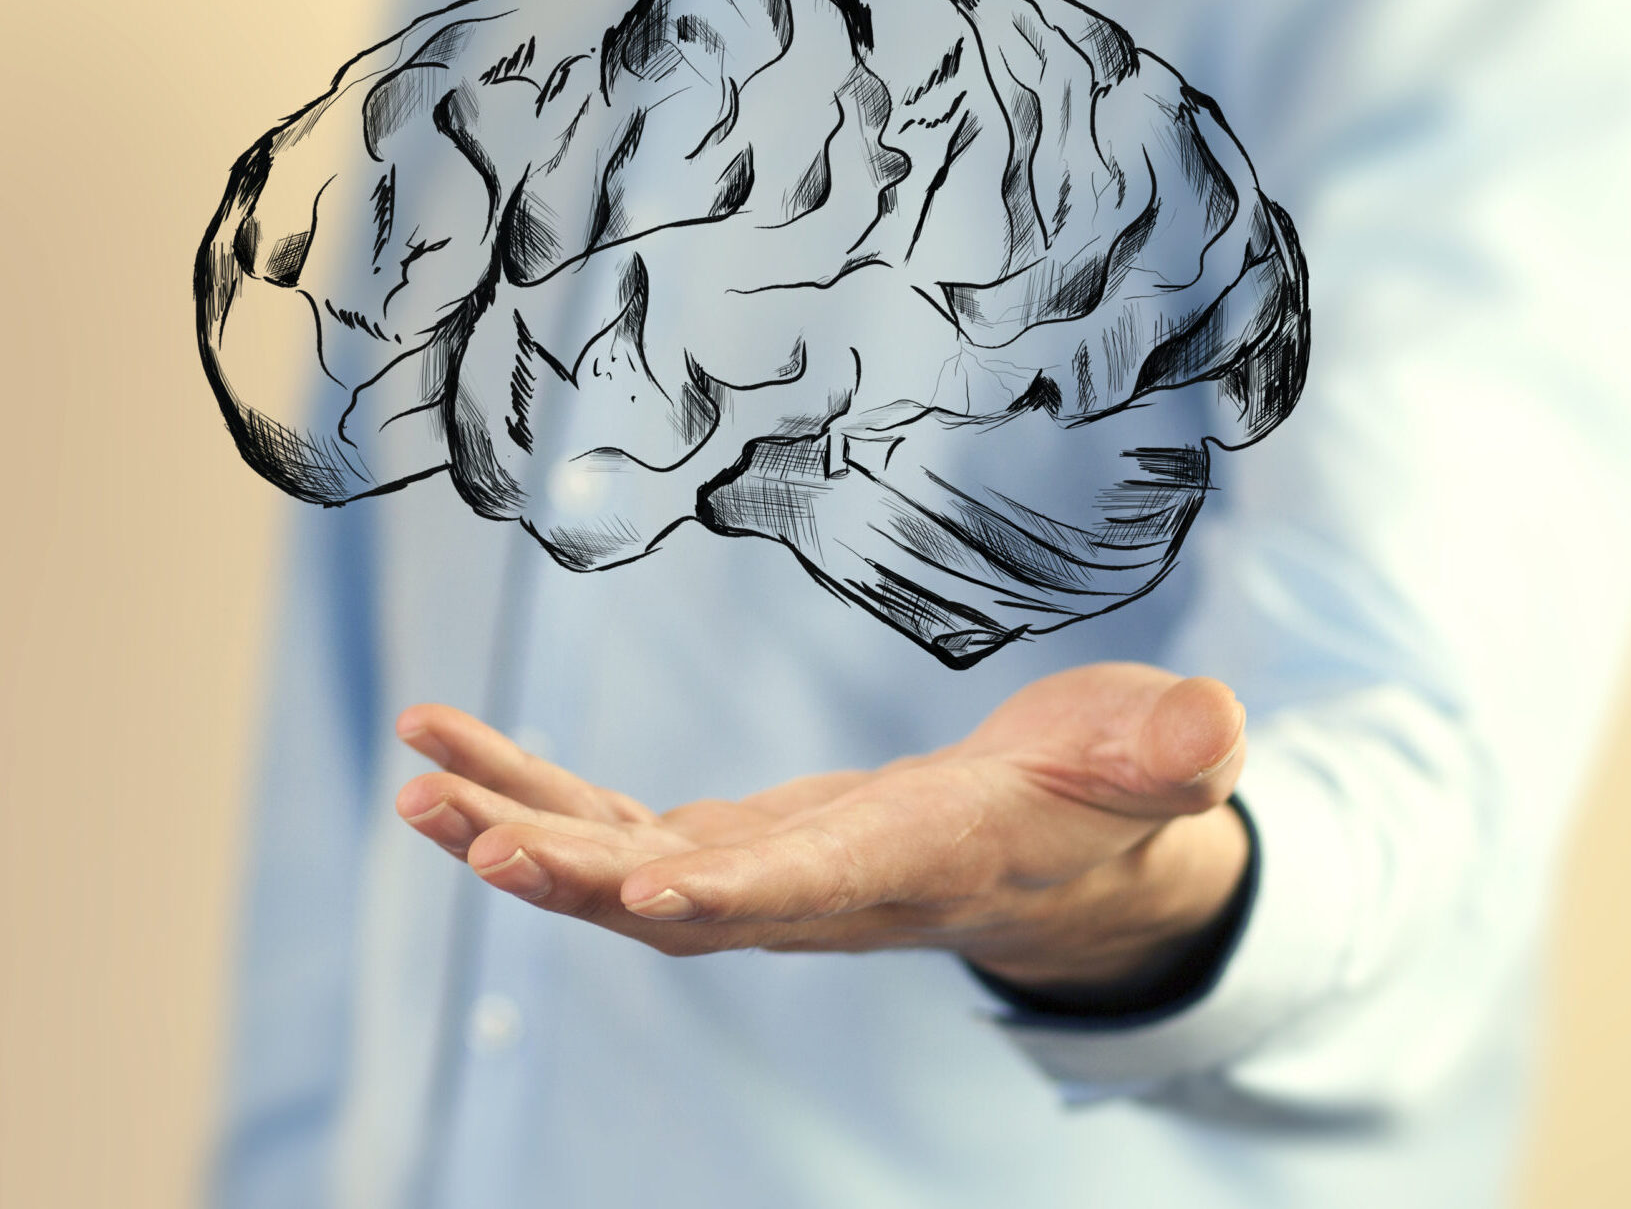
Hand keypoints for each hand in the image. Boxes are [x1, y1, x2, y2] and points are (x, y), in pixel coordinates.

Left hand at [393, 662, 1249, 993]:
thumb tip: (1215, 732)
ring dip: (518, 832)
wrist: (1068, 860)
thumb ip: (1173, 751)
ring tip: (414, 789)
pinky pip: (609, 826)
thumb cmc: (1119, 799)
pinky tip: (442, 765)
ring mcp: (766, 874)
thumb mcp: (1160, 763)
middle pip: (687, 899)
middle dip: (579, 875)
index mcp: (927, 861)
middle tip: (471, 840)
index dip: (743, 894)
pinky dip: (526, 797)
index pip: (827, 888)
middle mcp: (824, 889)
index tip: (653, 895)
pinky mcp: (730, 846)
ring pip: (622, 870)